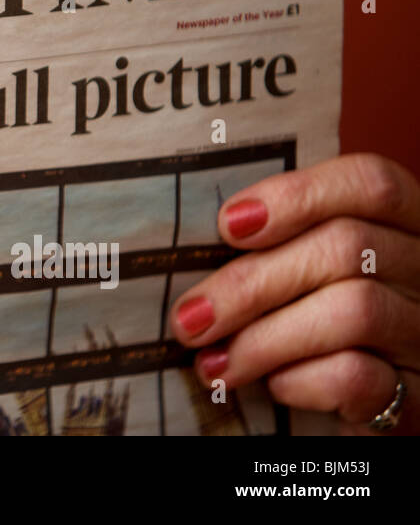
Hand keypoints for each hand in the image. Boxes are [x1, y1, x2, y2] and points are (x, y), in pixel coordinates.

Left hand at [168, 153, 419, 434]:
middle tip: (190, 317)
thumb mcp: (298, 264)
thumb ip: (271, 241)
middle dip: (251, 283)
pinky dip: (301, 380)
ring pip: (354, 311)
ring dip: (264, 339)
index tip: (227, 225)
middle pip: (346, 247)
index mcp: (402, 222)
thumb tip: (187, 240)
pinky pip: (360, 375)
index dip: (296, 196)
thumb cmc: (306, 315)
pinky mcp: (416, 391)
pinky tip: (270, 385)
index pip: (369, 182)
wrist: (348, 401)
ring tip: (214, 361)